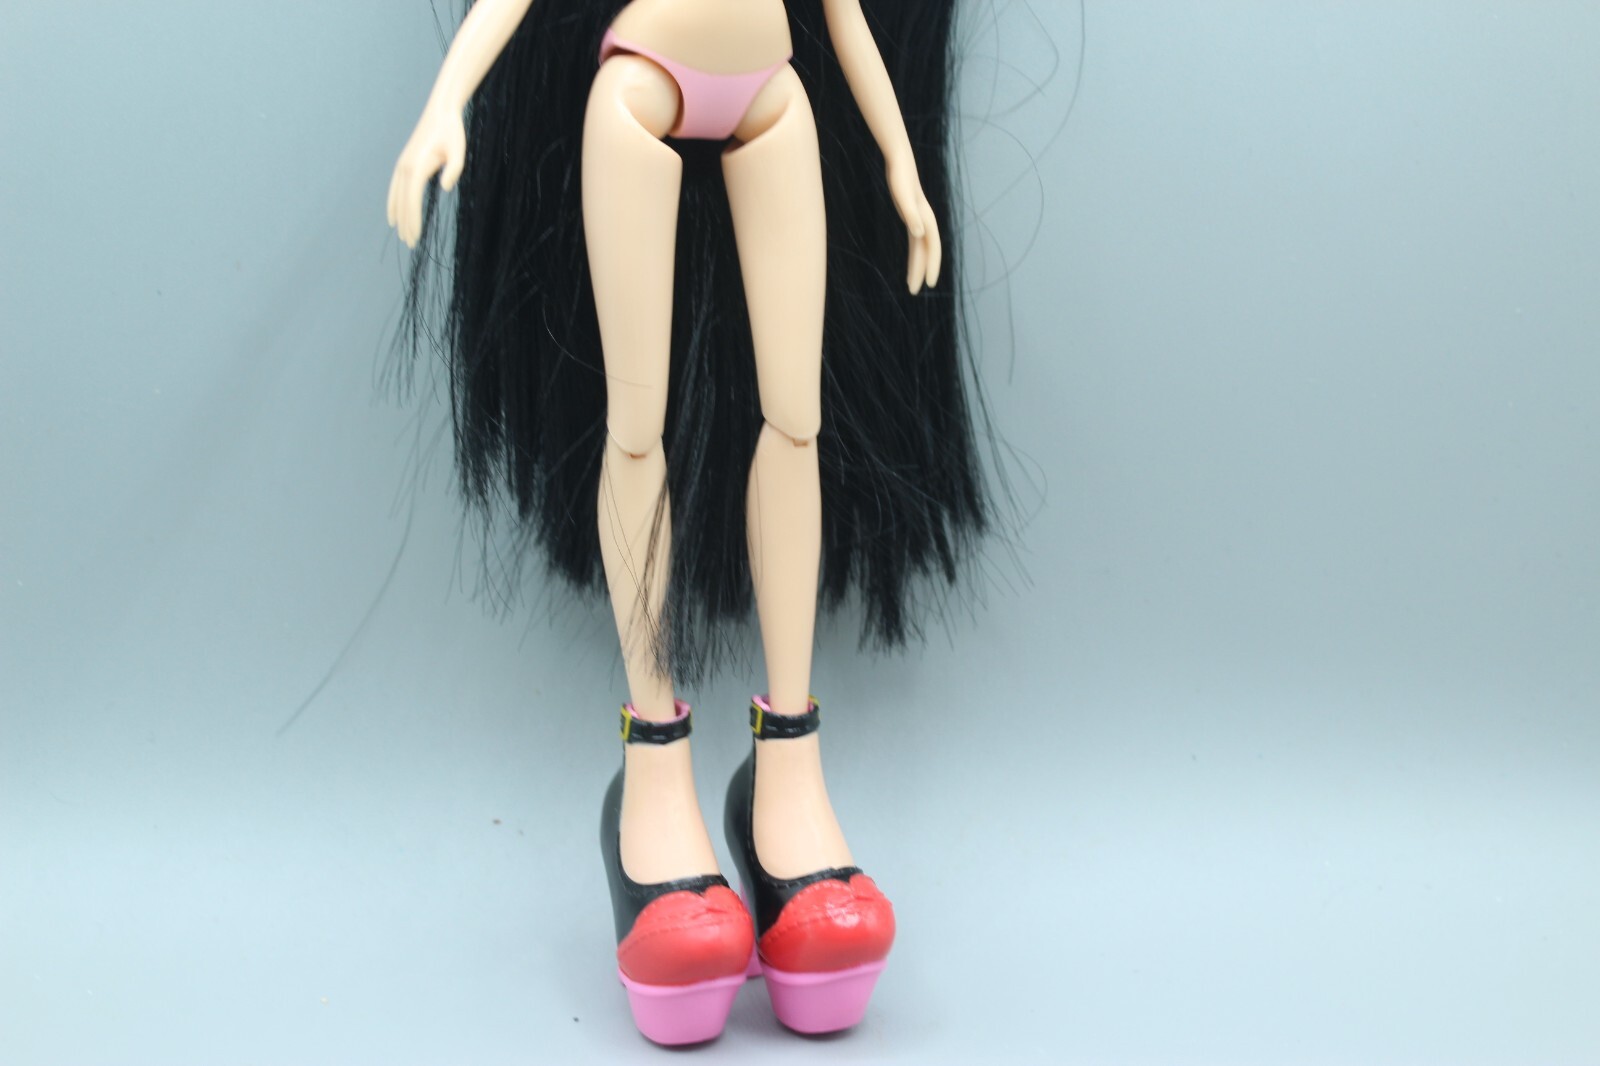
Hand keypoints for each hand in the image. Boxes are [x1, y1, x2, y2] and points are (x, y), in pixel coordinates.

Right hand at [386, 105, 466, 247]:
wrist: (441, 112)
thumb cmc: (453, 133)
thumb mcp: (459, 151)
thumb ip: (454, 170)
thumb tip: (444, 188)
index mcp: (417, 167)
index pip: (412, 201)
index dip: (413, 221)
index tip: (416, 238)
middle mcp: (405, 167)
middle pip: (403, 202)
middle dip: (406, 224)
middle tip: (410, 244)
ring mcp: (402, 164)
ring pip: (396, 196)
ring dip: (398, 216)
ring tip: (401, 234)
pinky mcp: (404, 162)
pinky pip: (395, 187)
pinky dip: (393, 202)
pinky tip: (394, 213)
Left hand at [886, 151, 940, 294]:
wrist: (900, 160)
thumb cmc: (900, 177)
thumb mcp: (903, 197)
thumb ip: (911, 215)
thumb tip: (919, 235)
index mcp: (926, 219)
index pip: (931, 249)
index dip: (931, 267)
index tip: (927, 284)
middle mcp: (925, 222)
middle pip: (926, 253)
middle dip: (922, 272)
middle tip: (914, 291)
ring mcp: (919, 220)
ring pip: (921, 249)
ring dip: (917, 266)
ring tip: (910, 283)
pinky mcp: (911, 217)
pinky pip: (915, 242)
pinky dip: (914, 254)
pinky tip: (911, 263)